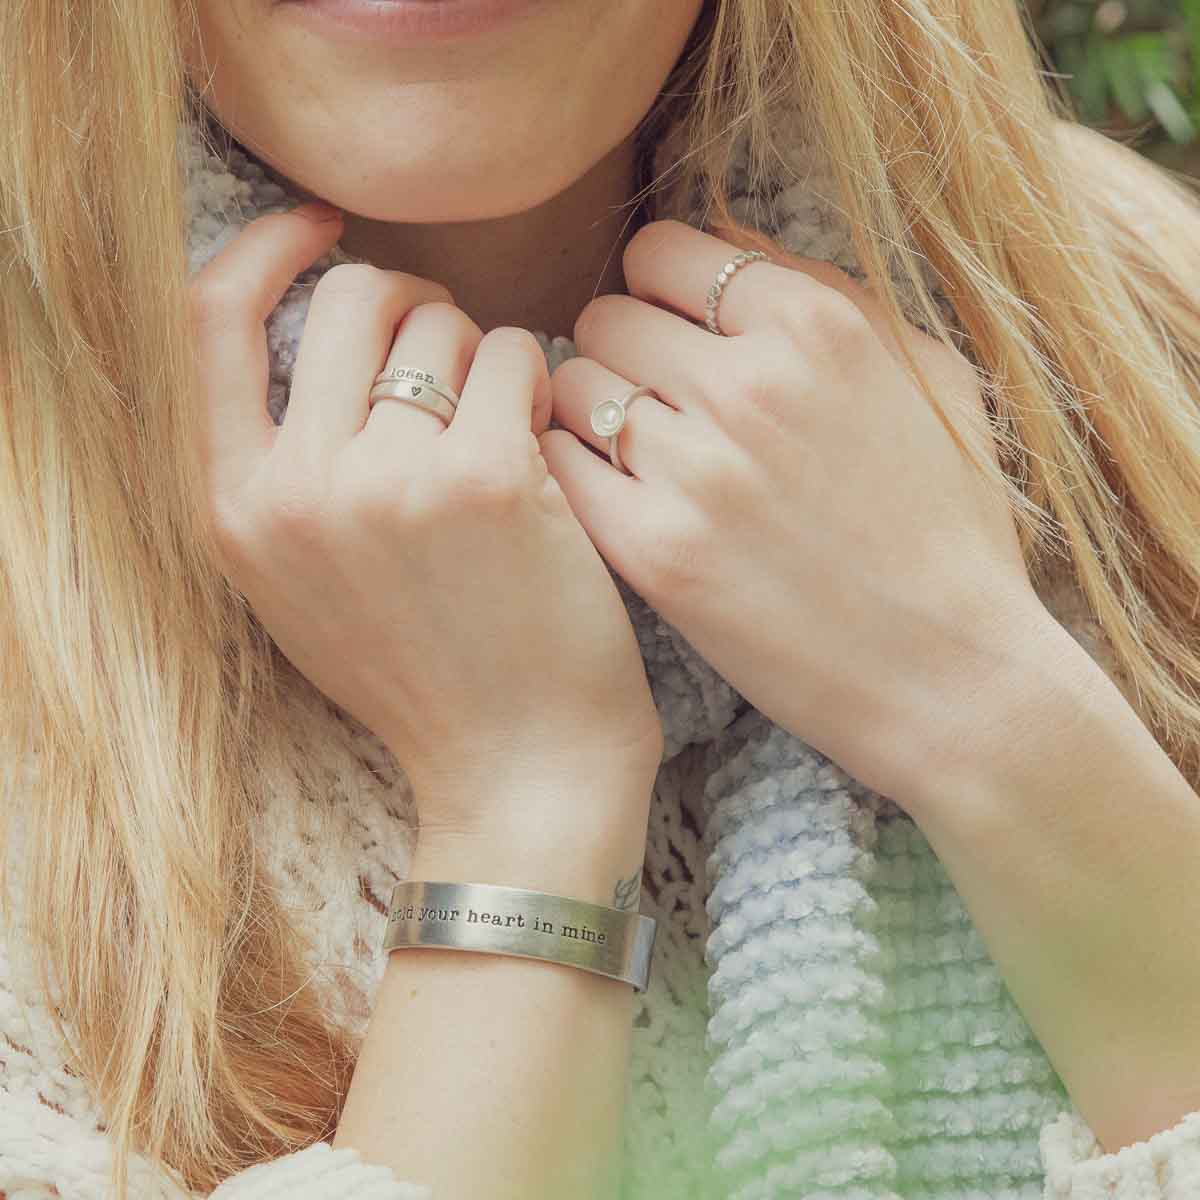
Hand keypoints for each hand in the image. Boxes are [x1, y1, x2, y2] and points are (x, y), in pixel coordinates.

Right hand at [188, 202, 662, 843]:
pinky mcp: (481, 480)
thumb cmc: (428, 673)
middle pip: (349, 299)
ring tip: (506, 429)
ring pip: (440, 322)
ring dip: (484, 354)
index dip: (267, 250)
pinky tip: (548, 444)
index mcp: (234, 509)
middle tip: (457, 347)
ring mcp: (385, 482)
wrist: (516, 771)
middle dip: (414, 302)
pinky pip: (513, 356)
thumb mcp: (305, 584)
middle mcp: (295, 489)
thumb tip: (329, 335)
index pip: (212, 321)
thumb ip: (290, 467)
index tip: (321, 226)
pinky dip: (537, 382)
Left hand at [541, 217, 1045, 804]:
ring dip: (591, 410)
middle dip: (621, 348)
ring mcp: (695, 470)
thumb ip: (840, 297)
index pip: (666, 252)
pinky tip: (609, 492)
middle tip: (648, 396)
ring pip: (572, 386)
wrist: (946, 671)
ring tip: (631, 449)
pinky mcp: (654, 551)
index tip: (667, 324)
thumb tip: (737, 244)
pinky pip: (559, 466)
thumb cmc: (947, 528)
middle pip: (606, 315)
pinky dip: (571, 470)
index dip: (657, 287)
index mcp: (817, 328)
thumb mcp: (931, 381)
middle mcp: (748, 386)